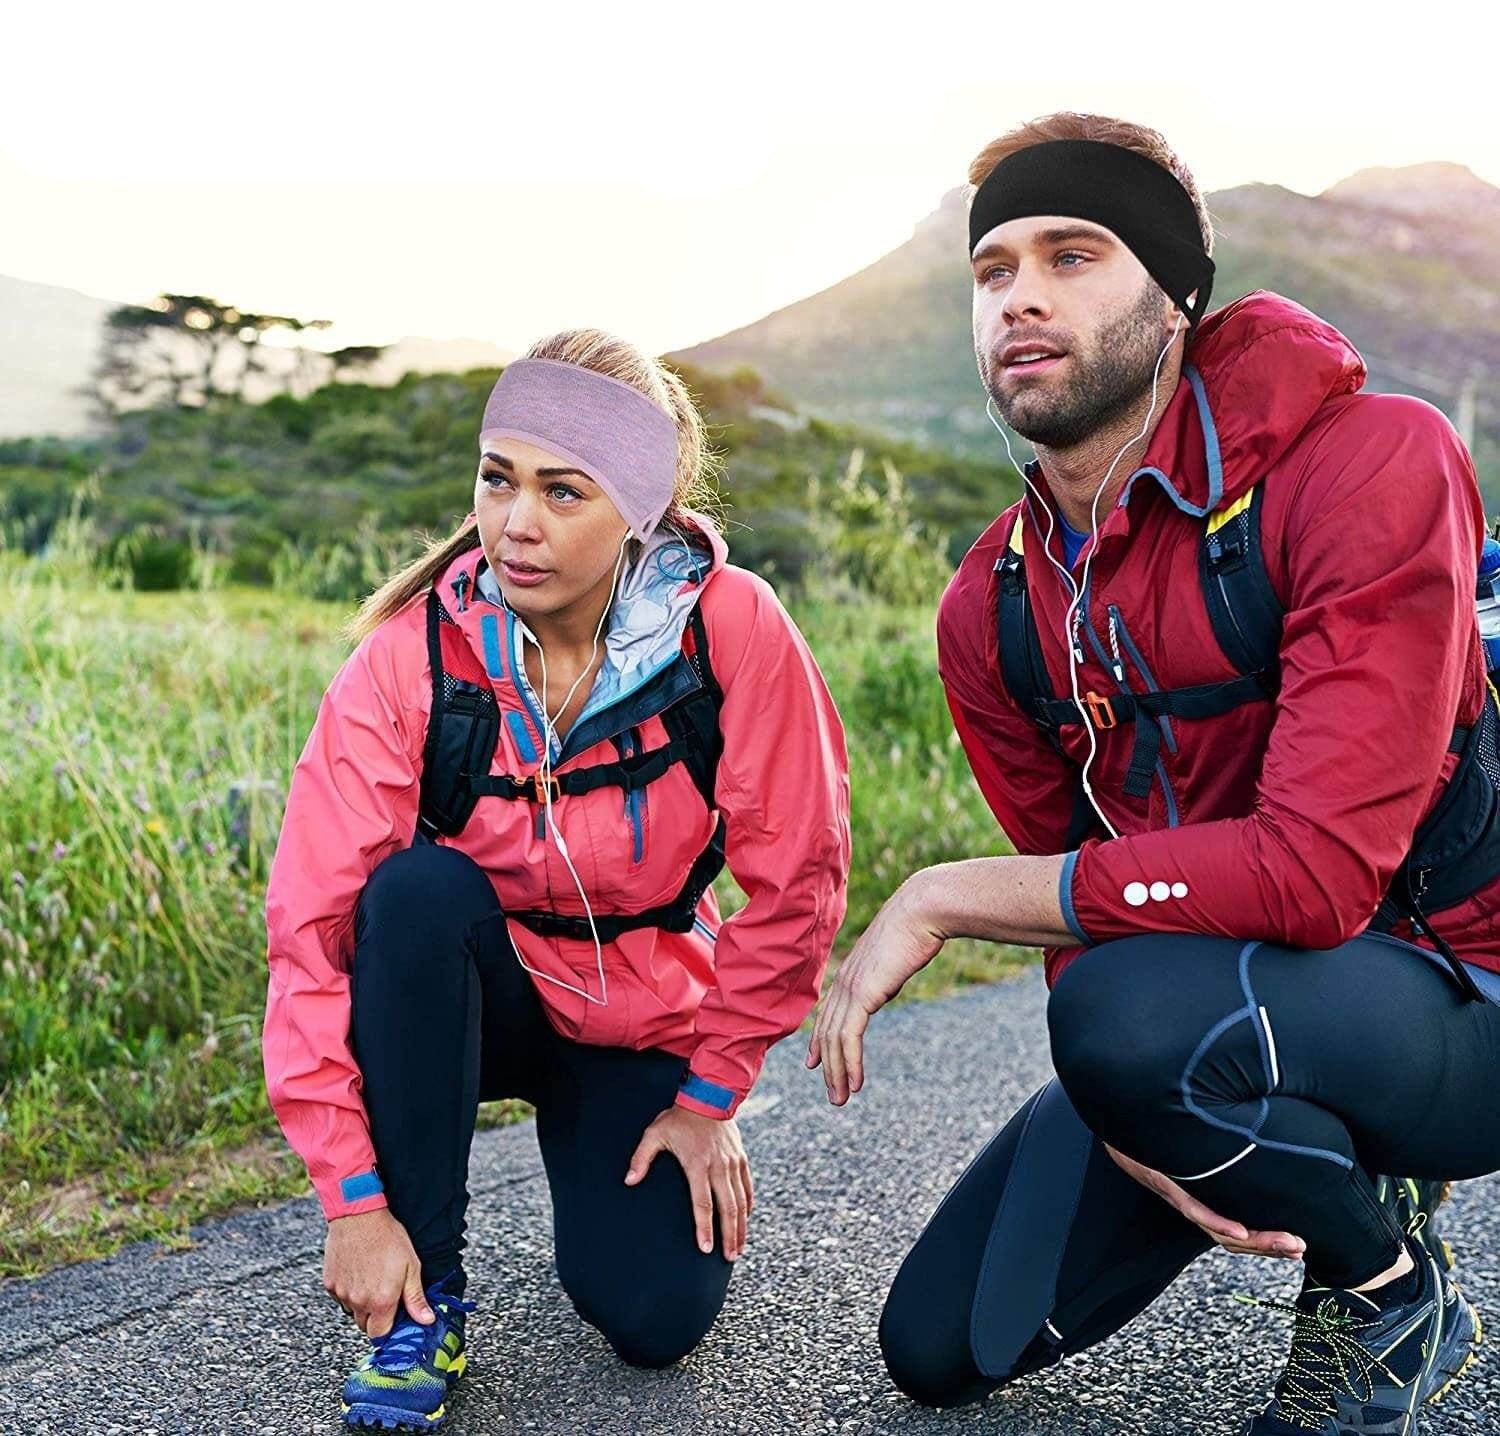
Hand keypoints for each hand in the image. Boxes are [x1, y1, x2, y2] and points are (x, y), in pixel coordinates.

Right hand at [323, 1207, 434, 1335]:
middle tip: (384, 1292)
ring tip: (371, 1277)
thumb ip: (416, 1298)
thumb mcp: (411, 1265)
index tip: (394, 1314)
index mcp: (381, 1301)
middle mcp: (358, 1302)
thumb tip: (426, 1320)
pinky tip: (357, 1271)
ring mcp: (341, 1293)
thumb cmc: (388, 1237)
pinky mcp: (330, 1283)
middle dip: (375, 1316)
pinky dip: (348, 1290)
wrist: (359, 1216)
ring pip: (352, 1310)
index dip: (388, 1326)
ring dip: (361, 1302)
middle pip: (365, 1325)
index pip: (380, 1334)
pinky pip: (340, 1296)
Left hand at [625, 1107, 753, 1259]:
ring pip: (741, 1201)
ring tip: (738, 1248)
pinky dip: (748, 1205)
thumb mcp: (655, 1133)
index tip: (706, 1248)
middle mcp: (719, 1167)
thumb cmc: (679, 1117)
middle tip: (729, 1258)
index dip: (705, 1227)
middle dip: (729, 1236)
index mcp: (698, 1164)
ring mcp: (732, 1163)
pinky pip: (748, 1187)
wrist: (709, 1095)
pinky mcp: (741, 1158)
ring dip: (741, 1226)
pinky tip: (746, 1220)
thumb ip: (641, 1158)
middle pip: (728, 1208)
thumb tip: (629, 1181)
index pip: (703, 1203)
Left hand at [805, 876, 944, 1103]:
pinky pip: (850, 1037)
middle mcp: (845, 982)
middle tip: (832, 1094)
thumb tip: (890, 976)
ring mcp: (851, 988)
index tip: (815, 1062)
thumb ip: (886, 970)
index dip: (819, 1041)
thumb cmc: (916, 927)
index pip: (828, 1013)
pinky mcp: (863, 994)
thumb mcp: (895, 954)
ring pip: (835, 1041)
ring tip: (840, 1098)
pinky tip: (855, 1083)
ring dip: (837, 1074)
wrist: (920, 910)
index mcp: (851, 972)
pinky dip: (850, 1063)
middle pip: (826, 1032)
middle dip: (827, 1066)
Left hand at [1104, 1144, 1306, 1258]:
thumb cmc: (1154, 1135)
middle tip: (1301, 1249)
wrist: (1114, 1121)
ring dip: (1256, 1241)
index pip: (1238, 1229)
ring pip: (1219, 1230)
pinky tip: (1240, 1229)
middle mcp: (1191, 1203)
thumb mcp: (1194, 1145)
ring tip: (1288, 1244)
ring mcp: (1180, 1194)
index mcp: (1199, 1196)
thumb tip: (1262, 1144)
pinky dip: (1217, 1221)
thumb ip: (1223, 1152)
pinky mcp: (1165, 1182)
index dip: (1269, 1242)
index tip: (1299, 1248)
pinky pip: (1192, 1206)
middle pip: (1233, 1238)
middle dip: (1271, 1247)